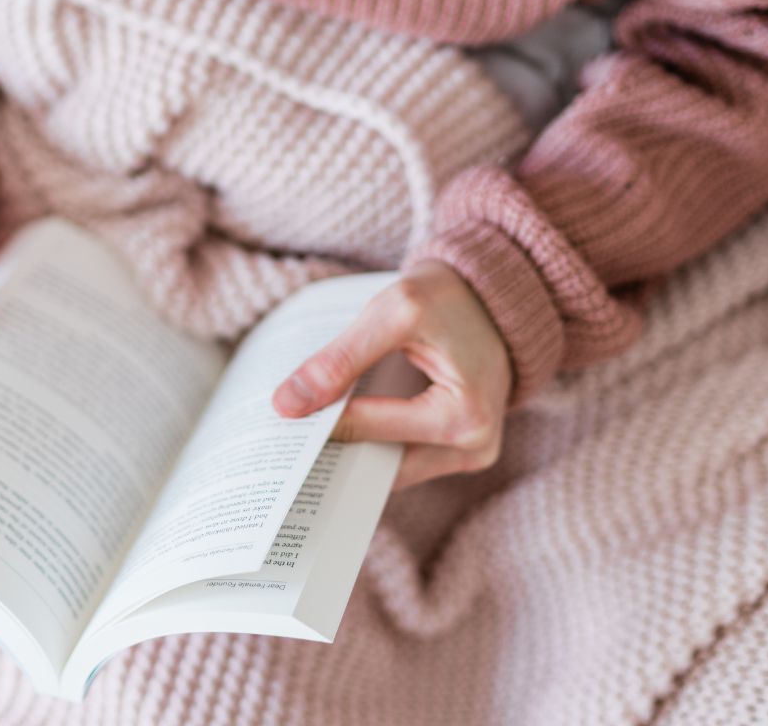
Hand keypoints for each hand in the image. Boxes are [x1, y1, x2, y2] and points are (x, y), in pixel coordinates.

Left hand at [272, 260, 511, 488]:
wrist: (491, 297)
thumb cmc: (449, 298)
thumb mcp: (394, 312)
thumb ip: (341, 359)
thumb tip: (288, 405)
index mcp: (464, 416)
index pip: (370, 429)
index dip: (318, 422)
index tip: (276, 418)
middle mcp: (473, 448)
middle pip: (379, 465)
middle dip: (332, 450)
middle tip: (279, 439)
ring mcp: (468, 456)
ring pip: (387, 470)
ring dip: (349, 451)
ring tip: (303, 432)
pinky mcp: (457, 451)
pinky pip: (402, 459)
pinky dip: (370, 443)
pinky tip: (337, 426)